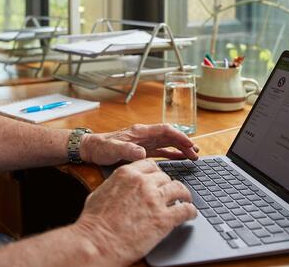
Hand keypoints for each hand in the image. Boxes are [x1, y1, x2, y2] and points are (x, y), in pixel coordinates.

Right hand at [75, 159, 196, 265]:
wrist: (97, 242)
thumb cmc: (94, 221)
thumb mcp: (101, 193)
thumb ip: (115, 186)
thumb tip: (118, 189)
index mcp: (127, 173)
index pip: (150, 165)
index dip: (157, 173)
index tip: (160, 179)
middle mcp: (143, 182)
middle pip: (165, 177)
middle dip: (168, 185)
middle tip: (171, 193)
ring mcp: (155, 199)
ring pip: (179, 189)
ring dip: (184, 195)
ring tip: (186, 200)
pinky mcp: (164, 218)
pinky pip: (185, 209)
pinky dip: (191, 211)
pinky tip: (191, 214)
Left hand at [80, 123, 198, 165]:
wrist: (91, 149)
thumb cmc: (101, 147)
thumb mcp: (113, 149)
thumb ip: (128, 150)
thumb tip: (142, 154)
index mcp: (140, 132)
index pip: (164, 130)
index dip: (179, 136)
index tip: (190, 144)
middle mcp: (144, 136)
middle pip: (169, 136)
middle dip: (184, 143)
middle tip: (196, 154)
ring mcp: (143, 143)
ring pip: (167, 143)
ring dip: (180, 148)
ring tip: (193, 156)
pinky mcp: (141, 150)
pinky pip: (160, 151)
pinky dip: (171, 154)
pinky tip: (179, 159)